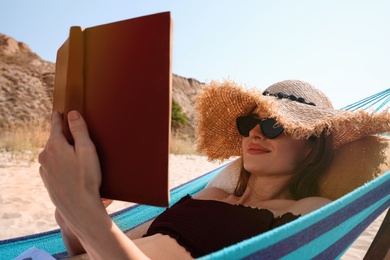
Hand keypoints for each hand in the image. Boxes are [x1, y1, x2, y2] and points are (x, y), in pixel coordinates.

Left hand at [39, 111, 103, 227]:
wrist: (79, 207)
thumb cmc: (86, 178)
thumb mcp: (87, 150)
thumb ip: (79, 130)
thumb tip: (72, 114)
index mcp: (54, 145)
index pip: (55, 125)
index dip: (59, 117)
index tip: (58, 112)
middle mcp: (45, 156)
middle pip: (55, 140)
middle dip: (64, 137)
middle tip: (76, 136)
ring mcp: (44, 170)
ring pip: (54, 154)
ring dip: (63, 152)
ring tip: (77, 157)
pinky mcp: (48, 181)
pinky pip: (54, 166)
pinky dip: (62, 164)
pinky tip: (73, 171)